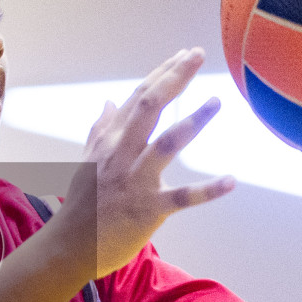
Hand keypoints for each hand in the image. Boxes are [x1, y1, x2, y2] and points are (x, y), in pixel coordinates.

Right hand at [56, 48, 236, 277]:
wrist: (70, 247)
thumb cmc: (82, 205)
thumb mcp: (86, 162)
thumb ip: (99, 130)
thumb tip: (108, 101)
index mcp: (110, 141)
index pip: (138, 97)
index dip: (162, 74)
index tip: (183, 55)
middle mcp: (121, 155)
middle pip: (149, 107)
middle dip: (174, 79)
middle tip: (196, 54)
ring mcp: (135, 181)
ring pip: (166, 144)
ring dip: (193, 121)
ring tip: (216, 101)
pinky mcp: (148, 210)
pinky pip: (182, 198)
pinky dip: (207, 190)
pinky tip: (231, 181)